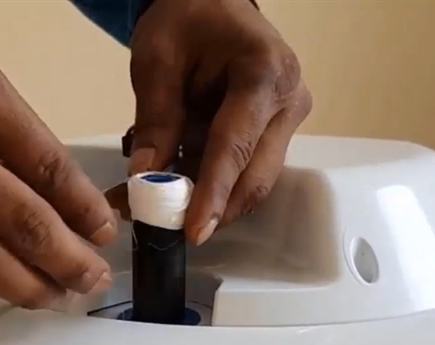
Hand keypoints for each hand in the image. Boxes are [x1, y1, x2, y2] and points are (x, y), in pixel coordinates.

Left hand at [129, 0, 311, 243]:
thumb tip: (145, 180)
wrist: (211, 1)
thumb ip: (155, 121)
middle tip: (166, 228)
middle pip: (255, 175)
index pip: (235, 146)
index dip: (213, 194)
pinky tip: (173, 187)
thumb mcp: (157, 61)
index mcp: (264, 71)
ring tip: (155, 206)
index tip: (194, 231)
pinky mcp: (276, 133)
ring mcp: (287, 119)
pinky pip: (245, 170)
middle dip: (213, 208)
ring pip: (253, 180)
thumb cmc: (187, 18)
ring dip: (208, 200)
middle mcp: (289, 100)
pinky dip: (210, 185)